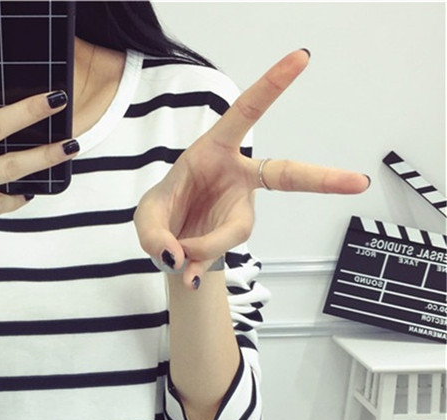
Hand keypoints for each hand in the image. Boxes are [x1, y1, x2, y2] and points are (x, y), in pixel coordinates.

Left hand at [133, 49, 370, 289]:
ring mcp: (240, 209)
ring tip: (178, 255)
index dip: (272, 85)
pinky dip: (198, 265)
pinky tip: (186, 276)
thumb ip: (155, 235)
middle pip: (285, 175)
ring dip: (203, 246)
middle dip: (321, 179)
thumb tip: (179, 258)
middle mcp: (237, 177)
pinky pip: (221, 253)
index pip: (245, 113)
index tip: (302, 57)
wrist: (167, 247)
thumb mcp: (146, 218)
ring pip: (234, 231)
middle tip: (358, 183)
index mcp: (214, 150)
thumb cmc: (162, 214)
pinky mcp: (235, 236)